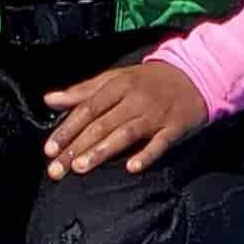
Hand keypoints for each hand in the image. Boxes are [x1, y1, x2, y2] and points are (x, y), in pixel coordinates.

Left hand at [41, 61, 206, 178]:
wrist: (195, 74)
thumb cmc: (149, 80)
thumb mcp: (116, 78)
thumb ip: (83, 91)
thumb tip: (49, 100)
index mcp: (118, 85)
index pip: (87, 109)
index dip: (67, 129)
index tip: (49, 149)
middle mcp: (135, 99)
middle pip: (101, 124)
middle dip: (77, 147)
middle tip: (58, 169)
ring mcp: (156, 114)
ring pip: (125, 133)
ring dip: (103, 150)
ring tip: (82, 167)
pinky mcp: (175, 127)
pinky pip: (160, 143)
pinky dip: (147, 154)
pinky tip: (132, 167)